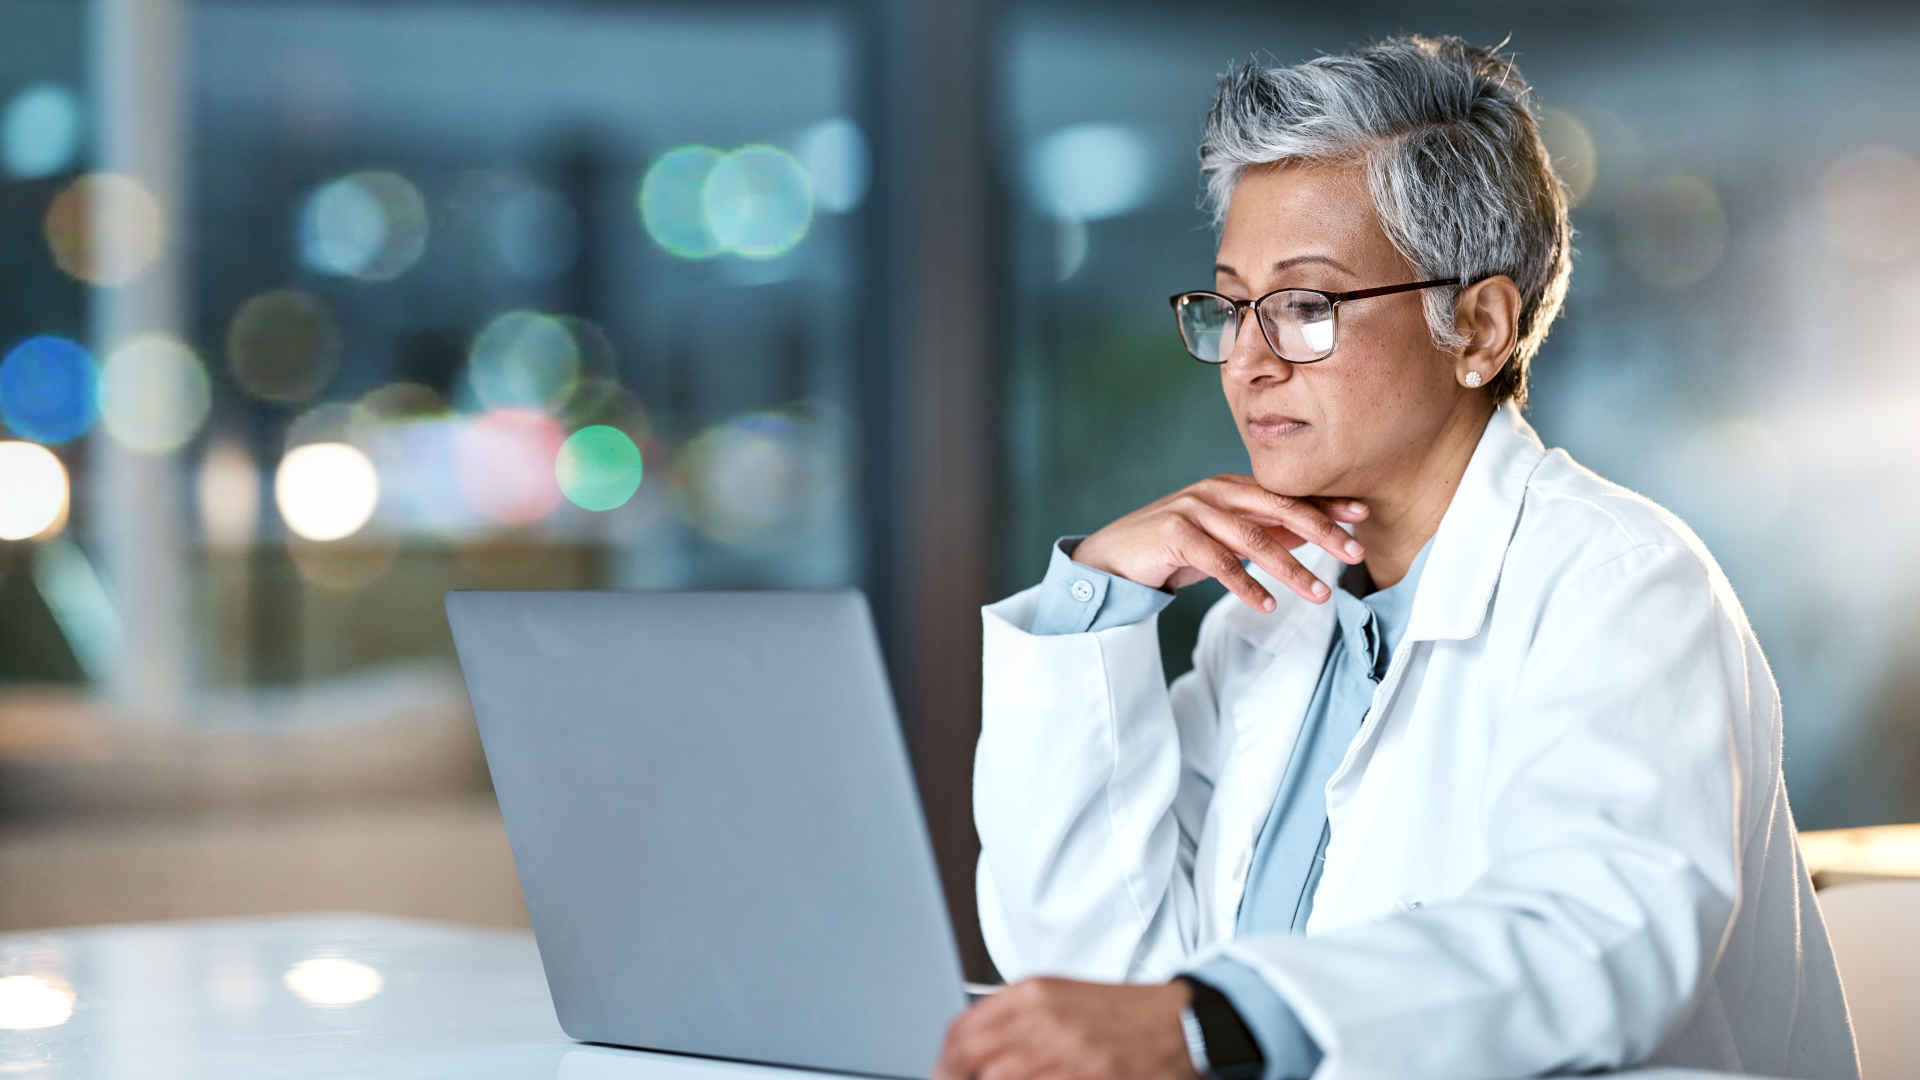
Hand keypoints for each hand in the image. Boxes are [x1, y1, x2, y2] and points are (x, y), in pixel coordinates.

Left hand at [932, 976, 1198, 1079]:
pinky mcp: (1086, 1077)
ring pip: (999, 1078)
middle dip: (959, 1077)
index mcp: (1034, 993)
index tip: (943, 1072)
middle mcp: (1044, 1019)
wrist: (1180, 1025)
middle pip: (972, 1059)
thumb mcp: (1061, 1000)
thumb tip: (972, 1049)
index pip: (964, 1029)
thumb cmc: (1122, 1015)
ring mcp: (1066, 1053)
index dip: (947, 1059)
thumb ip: (1016, 1019)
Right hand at [1070, 473, 1367, 609]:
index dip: (1325, 505)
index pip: (1287, 494)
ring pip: (1253, 538)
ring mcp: (1192, 509)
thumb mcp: (1224, 537)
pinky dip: (1246, 585)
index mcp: (1230, 486)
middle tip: (1354, 552)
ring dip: (1290, 568)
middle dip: (1321, 530)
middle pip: (1278, 508)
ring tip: (1319, 593)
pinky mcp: (1173, 534)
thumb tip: (1314, 531)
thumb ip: (1264, 530)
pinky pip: (1218, 561)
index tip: (1361, 517)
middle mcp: (1214, 491)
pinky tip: (1268, 604)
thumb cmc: (1172, 549)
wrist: (1112, 558)